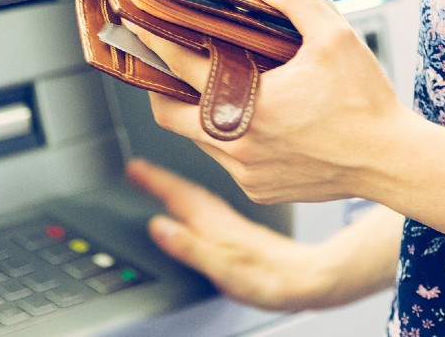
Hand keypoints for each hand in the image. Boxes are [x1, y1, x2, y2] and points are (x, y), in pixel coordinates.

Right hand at [125, 158, 326, 311]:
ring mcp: (233, 224)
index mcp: (214, 224)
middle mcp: (223, 219)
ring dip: (177, 188)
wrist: (312, 277)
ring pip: (199, 197)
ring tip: (159, 182)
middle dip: (160, 179)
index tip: (133, 167)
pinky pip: (210, 206)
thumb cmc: (272, 277)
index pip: (177, 195)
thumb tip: (159, 227)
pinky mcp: (242, 232)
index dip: (153, 181)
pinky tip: (197, 207)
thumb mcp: (224, 266)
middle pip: (185, 191)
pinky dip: (195, 200)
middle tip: (137, 169)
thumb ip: (191, 246)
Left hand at [126, 0, 417, 204]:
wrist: (390, 160)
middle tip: (164, 67)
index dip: (156, 43)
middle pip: (170, 115)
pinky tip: (249, 120)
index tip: (139, 27)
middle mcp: (240, 144)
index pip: (183, 68)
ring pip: (199, 140)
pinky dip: (228, 139)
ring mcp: (247, 172)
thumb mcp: (336, 35)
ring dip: (198, 114)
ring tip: (211, 89)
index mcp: (251, 104)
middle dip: (161, 89)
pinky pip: (227, 162)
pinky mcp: (260, 190)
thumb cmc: (365, 102)